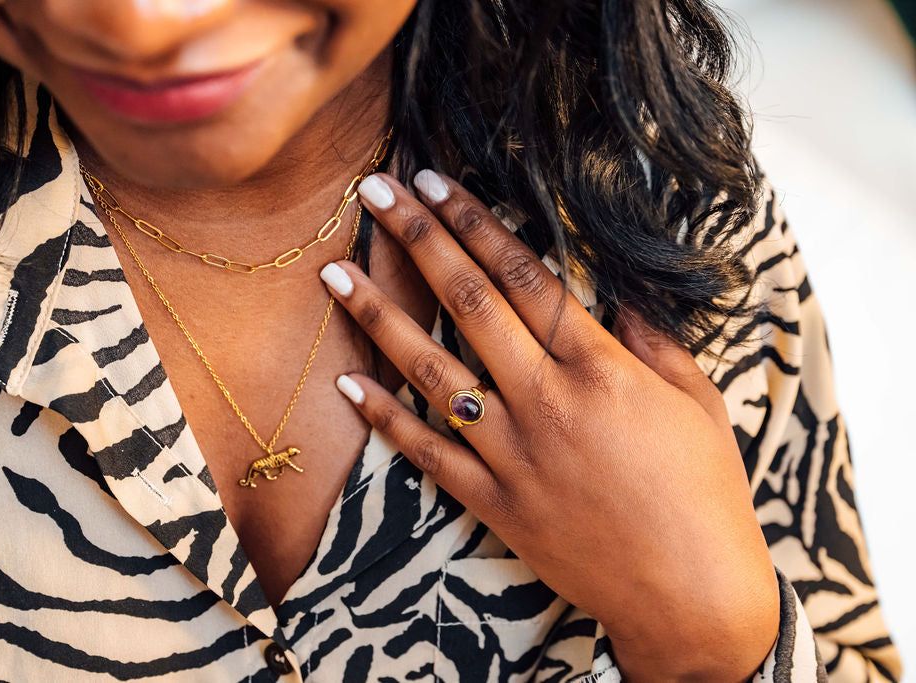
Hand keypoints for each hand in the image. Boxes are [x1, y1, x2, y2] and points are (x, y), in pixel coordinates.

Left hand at [319, 170, 779, 681]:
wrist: (690, 594)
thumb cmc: (705, 495)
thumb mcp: (698, 403)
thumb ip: (656, 343)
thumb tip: (622, 301)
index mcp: (599, 367)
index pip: (524, 275)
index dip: (476, 222)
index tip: (437, 182)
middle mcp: (545, 399)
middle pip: (468, 301)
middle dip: (419, 239)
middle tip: (377, 191)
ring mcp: (511, 451)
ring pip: (429, 368)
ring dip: (379, 315)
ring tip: (335, 274)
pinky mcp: (492, 499)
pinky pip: (425, 452)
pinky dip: (384, 417)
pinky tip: (348, 384)